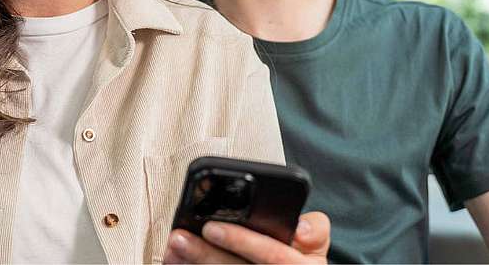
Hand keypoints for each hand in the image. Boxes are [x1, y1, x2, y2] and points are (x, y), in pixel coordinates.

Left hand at [163, 211, 329, 263]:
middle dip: (205, 254)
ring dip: (193, 264)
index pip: (274, 256)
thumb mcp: (316, 244)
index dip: (243, 242)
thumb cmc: (300, 257)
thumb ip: (314, 230)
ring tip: (173, 246)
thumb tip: (300, 229)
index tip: (212, 226)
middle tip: (180, 236)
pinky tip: (175, 262)